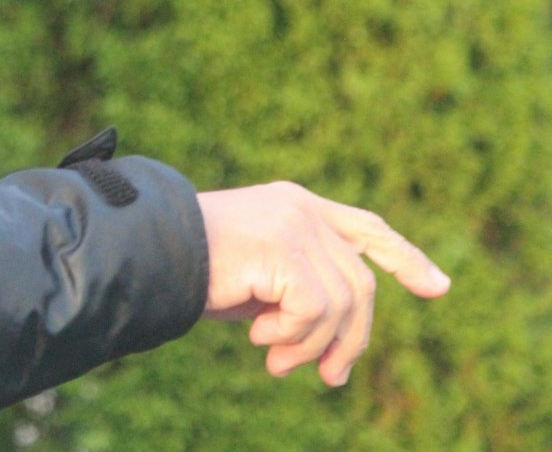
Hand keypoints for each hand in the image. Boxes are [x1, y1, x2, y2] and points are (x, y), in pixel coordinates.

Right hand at [197, 182, 449, 386]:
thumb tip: (342, 343)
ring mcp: (296, 225)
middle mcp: (302, 210)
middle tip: (331, 378)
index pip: (366, 228)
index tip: (438, 289)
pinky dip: (291, 336)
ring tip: (276, 362)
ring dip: (312, 346)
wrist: (147, 253)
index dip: (404, 257)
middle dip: (352, 339)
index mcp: (296, 205)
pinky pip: (315, 311)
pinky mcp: (285, 247)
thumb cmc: (190, 271)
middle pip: (359, 283)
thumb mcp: (257, 280)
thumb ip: (301, 290)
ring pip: (341, 304)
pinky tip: (258, 339)